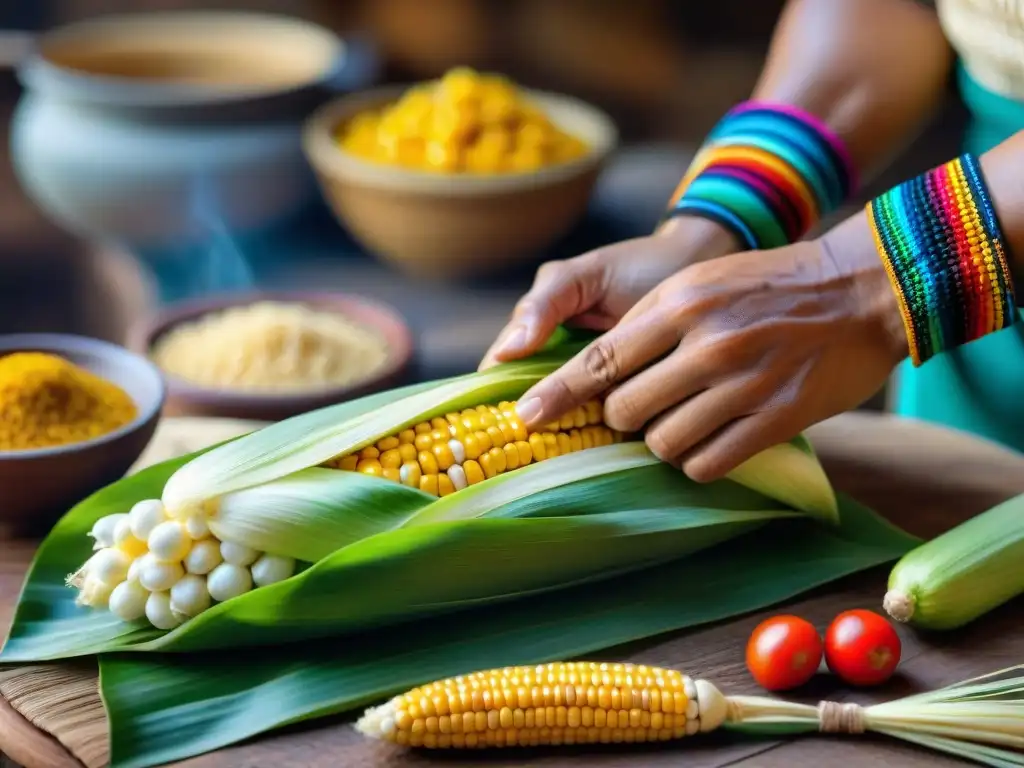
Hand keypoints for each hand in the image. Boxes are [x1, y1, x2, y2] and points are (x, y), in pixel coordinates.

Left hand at [513, 212, 909, 481]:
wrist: (861, 290)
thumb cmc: (770, 285)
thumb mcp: (702, 282)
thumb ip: (650, 323)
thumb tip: (600, 373)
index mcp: (680, 304)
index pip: (600, 360)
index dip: (558, 393)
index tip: (527, 416)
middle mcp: (707, 345)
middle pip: (625, 411)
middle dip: (621, 417)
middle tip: (639, 408)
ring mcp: (743, 385)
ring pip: (663, 444)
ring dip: (660, 441)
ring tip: (680, 420)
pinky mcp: (776, 419)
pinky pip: (708, 463)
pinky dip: (696, 461)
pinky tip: (707, 440)